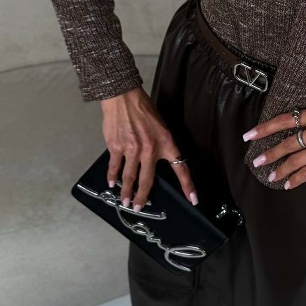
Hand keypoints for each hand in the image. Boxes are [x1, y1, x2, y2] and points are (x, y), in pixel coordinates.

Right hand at [100, 86, 197, 210]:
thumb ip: (160, 145)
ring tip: (125, 201)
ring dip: (126, 191)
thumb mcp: (161, 126)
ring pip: (130, 177)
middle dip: (143, 197)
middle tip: (139, 207)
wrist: (123, 97)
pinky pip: (115, 166)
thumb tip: (154, 162)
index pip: (181, 168)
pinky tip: (112, 183)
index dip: (187, 186)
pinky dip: (113, 176)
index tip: (193, 200)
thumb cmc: (143, 109)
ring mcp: (132, 149)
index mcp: (166, 143)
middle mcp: (150, 150)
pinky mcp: (116, 147)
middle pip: (148, 180)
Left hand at [244, 104, 305, 189]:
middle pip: (289, 141)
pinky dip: (295, 179)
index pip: (287, 119)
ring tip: (271, 175)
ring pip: (296, 159)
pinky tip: (288, 183)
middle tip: (256, 161)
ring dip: (281, 169)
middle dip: (270, 153)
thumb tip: (285, 134)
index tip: (250, 135)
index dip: (266, 128)